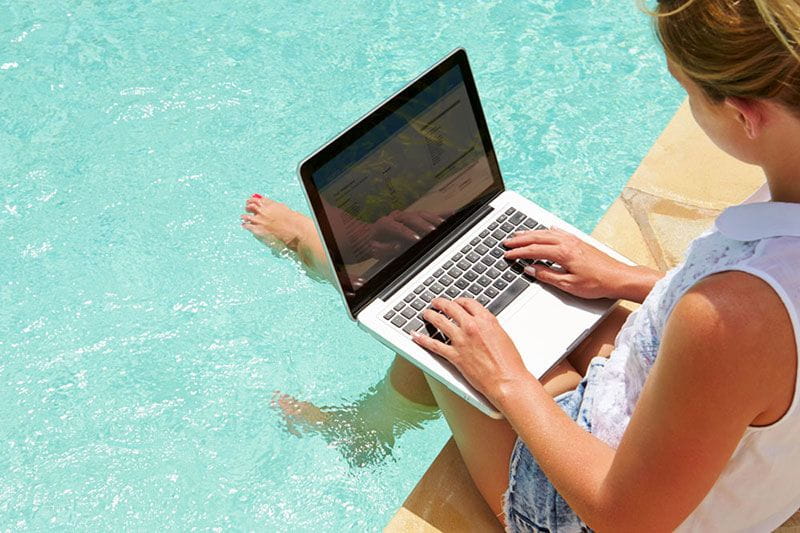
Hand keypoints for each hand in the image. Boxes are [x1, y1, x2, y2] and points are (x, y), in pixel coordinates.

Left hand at [368, 210, 444, 257]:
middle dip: (423, 225)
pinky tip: (453, 214)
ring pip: (422, 214)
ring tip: (444, 226)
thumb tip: (396, 246)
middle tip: (433, 232)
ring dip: (433, 220)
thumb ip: (385, 248)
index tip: (416, 239)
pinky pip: (430, 215)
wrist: (372, 236)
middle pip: (412, 217)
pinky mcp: (416, 217)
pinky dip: (441, 214)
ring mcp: (407, 215)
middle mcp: (396, 216)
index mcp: (385, 223)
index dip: (407, 232)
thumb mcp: (376, 249)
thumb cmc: (375, 243)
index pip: (398, 226)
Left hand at [412, 297, 531, 406]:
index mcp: (486, 320)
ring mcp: (461, 340)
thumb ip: (488, 327)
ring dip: (430, 315)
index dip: (458, 301)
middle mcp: (472, 326)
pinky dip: (422, 339)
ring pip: (439, 322)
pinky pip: (434, 345)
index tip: (455, 302)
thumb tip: (480, 325)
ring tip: (426, 313)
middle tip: (436, 302)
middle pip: (451, 308)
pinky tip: (416, 335)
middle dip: (441, 303)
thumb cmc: (509, 363)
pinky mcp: (454, 355)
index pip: (468, 303)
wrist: (507, 381)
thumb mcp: (502, 336)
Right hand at [503, 227, 629, 299]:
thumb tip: (531, 270)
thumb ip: (547, 275)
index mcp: (562, 253)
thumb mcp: (568, 284)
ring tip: (518, 235)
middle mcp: (567, 242)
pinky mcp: (579, 241)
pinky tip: (543, 231)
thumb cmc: (597, 283)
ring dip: (531, 233)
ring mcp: (573, 240)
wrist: (618, 277)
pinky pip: (557, 232)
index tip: (507, 255)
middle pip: (537, 238)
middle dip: (520, 240)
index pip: (534, 250)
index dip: (518, 253)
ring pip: (546, 233)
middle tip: (506, 242)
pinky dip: (545, 231)